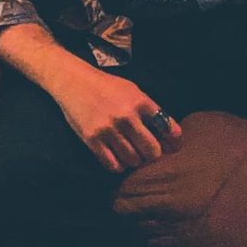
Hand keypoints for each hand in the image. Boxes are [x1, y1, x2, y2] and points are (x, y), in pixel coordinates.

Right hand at [55, 67, 181, 172]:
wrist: (73, 81)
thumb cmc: (106, 87)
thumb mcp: (133, 91)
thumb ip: (151, 111)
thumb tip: (171, 138)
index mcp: (140, 102)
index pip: (169, 130)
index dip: (173, 142)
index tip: (170, 146)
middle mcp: (126, 116)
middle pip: (153, 152)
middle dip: (152, 154)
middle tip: (146, 151)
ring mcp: (108, 129)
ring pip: (133, 160)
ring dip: (134, 160)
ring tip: (129, 151)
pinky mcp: (92, 139)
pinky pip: (113, 165)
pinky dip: (118, 165)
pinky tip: (116, 156)